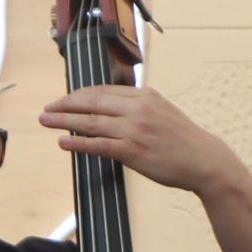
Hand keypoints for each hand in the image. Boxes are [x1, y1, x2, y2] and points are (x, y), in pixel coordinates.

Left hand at [37, 83, 237, 197]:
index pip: (104, 91)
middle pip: (92, 102)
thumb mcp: (162, 112)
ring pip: (91, 122)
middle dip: (65, 104)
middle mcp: (138, 108)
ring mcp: (134, 130)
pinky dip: (78, 143)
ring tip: (46, 121)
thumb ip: (139, 108)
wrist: (204, 160)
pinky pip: (98, 145)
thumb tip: (113, 110)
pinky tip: (62, 142)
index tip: (64, 100)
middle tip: (46, 109)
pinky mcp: (133, 151)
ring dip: (64, 121)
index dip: (79, 95)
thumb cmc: (183, 141)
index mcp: (144, 96)